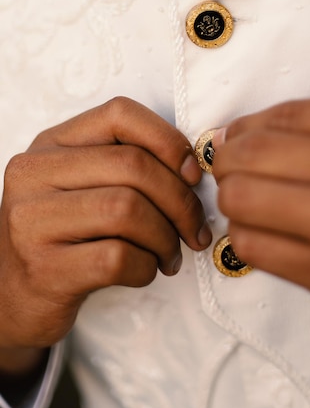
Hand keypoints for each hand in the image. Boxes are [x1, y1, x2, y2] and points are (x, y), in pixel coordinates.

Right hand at [0, 97, 210, 356]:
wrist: (12, 293)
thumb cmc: (64, 234)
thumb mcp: (83, 184)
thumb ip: (127, 165)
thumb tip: (193, 170)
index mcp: (52, 143)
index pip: (120, 114)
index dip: (168, 140)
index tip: (192, 174)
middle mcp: (34, 173)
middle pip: (133, 166)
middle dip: (180, 200)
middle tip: (193, 227)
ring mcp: (33, 221)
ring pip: (127, 210)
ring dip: (165, 237)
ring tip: (168, 253)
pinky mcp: (44, 268)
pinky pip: (117, 258)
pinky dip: (146, 266)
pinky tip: (145, 270)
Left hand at [212, 97, 309, 341]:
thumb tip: (236, 133)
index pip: (281, 115)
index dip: (244, 127)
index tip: (233, 138)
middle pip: (250, 154)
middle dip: (225, 161)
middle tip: (230, 169)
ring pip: (240, 199)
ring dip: (232, 199)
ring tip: (249, 202)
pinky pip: (251, 246)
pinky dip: (244, 235)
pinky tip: (263, 232)